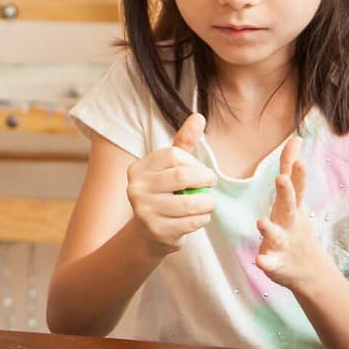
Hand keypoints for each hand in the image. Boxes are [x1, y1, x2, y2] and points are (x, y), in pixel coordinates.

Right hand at [126, 112, 215, 254]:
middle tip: (212, 185)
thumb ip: (184, 142)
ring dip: (208, 202)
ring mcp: (144, 211)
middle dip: (205, 180)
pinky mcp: (156, 231)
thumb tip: (199, 116)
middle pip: (181, 176)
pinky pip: (190, 222)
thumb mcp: (170, 167)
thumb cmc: (165, 193)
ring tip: (209, 202)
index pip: (172, 155)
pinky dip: (203, 219)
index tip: (203, 171)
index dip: (194, 162)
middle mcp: (135, 188)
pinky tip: (202, 216)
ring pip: (189, 202)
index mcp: (138, 168)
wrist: (150, 232)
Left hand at [254, 139, 330, 291]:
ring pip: (276, 235)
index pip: (297, 186)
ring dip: (269, 229)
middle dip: (286, 192)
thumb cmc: (296, 226)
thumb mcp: (296, 198)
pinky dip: (265, 262)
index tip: (299, 156)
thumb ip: (291, 169)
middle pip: (288, 205)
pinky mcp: (276, 263)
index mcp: (293, 206)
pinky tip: (259, 260)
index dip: (297, 172)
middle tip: (282, 179)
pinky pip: (270, 263)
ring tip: (261, 222)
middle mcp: (290, 222)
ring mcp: (284, 243)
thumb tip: (295, 138)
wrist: (311, 271)